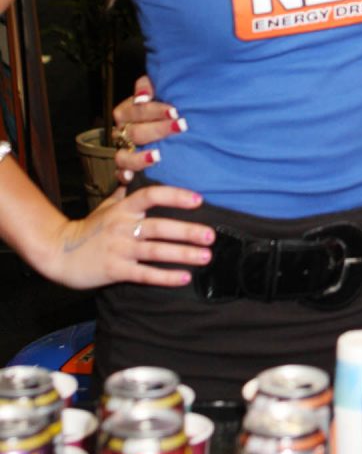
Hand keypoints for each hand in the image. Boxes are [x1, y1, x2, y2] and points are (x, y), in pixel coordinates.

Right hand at [50, 182, 214, 289]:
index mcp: (123, 208)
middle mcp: (123, 226)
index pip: (151, 195)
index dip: (175, 196)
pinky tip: (184, 278)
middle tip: (211, 235)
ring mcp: (119, 249)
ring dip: (183, 254)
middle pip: (160, 227)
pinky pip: (145, 274)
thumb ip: (125, 193)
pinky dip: (165, 276)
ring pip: (156, 251)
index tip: (198, 200)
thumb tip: (136, 175)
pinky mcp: (115, 270)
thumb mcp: (106, 206)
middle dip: (187, 231)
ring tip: (205, 256)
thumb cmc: (88, 228)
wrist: (58, 253)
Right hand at [113, 76, 186, 180]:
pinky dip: (124, 176)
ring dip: (139, 157)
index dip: (154, 110)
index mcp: (126, 113)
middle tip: (180, 127)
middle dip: (158, 130)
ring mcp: (122, 151)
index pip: (136, 110)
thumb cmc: (161, 109)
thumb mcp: (156, 92)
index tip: (174, 111)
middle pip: (134, 132)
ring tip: (157, 156)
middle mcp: (121, 132)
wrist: (165, 127)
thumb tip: (142, 96)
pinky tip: (132, 177)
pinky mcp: (125, 169)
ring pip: (123, 156)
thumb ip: (147, 86)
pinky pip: (119, 174)